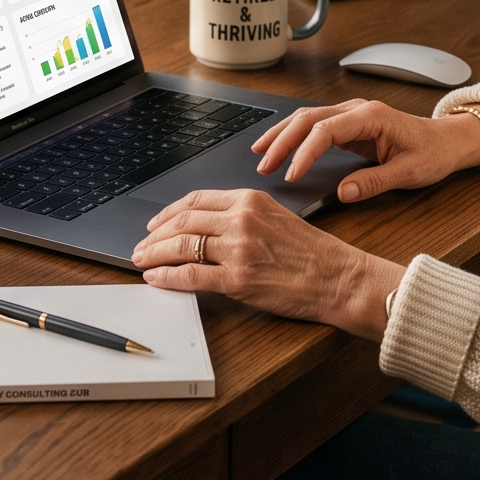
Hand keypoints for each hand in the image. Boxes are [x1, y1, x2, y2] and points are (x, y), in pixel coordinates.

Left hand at [132, 188, 403, 337]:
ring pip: (180, 247)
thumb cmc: (313, 252)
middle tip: (141, 245)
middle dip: (154, 235)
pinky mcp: (238, 280)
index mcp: (250, 200)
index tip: (156, 223)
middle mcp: (241, 220)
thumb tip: (207, 227)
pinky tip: (156, 278)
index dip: (169, 213)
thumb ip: (243, 217)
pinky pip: (190, 275)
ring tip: (141, 261)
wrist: (339, 278)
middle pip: (182, 222)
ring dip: (154, 255)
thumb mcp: (277, 217)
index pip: (196, 200)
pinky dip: (166, 276)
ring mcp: (238, 249)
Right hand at [251, 99, 479, 203]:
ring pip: (307, 117)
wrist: (447, 140)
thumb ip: (375, 182)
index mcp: (372, 117)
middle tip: (263, 166)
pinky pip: (314, 125)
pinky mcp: (349, 124)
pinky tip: (279, 146)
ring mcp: (351, 114)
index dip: (305, 152)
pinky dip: (294, 135)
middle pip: (308, 118)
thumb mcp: (409, 173)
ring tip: (260, 153)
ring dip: (282, 134)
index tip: (291, 174)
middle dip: (282, 141)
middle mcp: (357, 110)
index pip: (326, 130)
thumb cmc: (432, 153)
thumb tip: (342, 193)